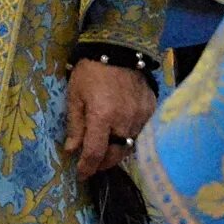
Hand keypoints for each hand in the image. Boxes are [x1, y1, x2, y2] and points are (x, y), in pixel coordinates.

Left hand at [64, 58, 155, 179]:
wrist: (119, 48)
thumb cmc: (91, 71)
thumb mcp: (75, 95)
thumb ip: (75, 125)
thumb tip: (72, 151)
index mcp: (102, 116)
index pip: (95, 153)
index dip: (87, 167)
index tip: (81, 175)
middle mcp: (125, 121)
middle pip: (116, 155)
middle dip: (102, 164)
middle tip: (92, 164)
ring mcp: (141, 116)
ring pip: (129, 146)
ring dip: (117, 152)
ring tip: (105, 150)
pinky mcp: (151, 110)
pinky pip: (141, 133)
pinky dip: (129, 138)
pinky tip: (120, 135)